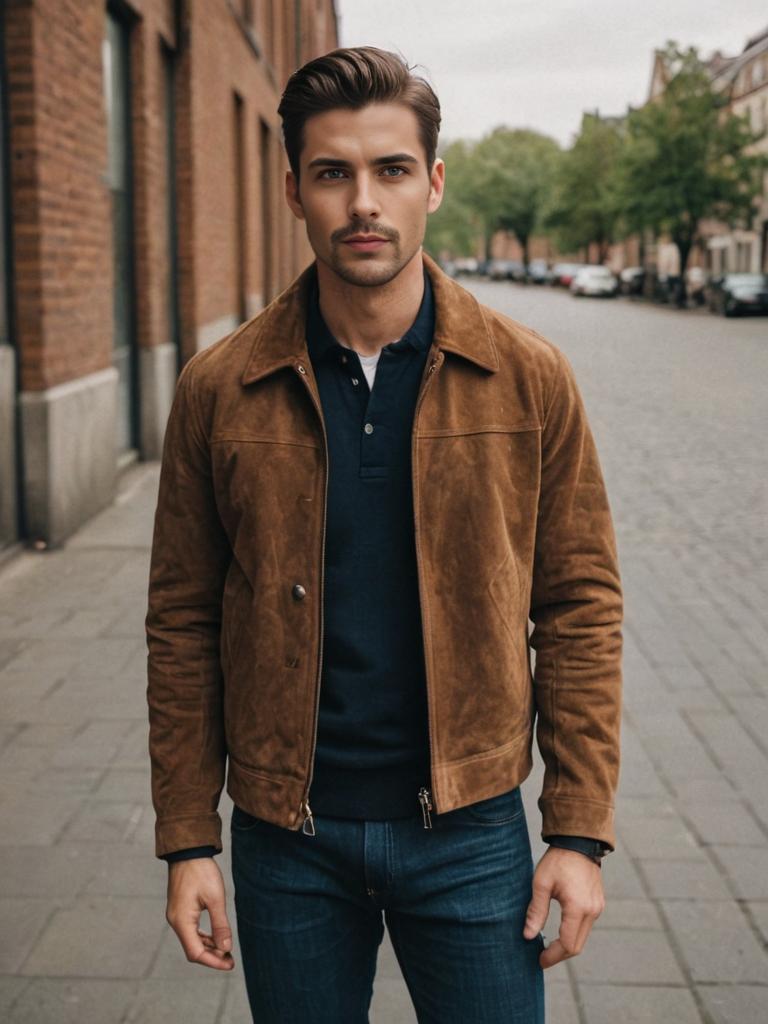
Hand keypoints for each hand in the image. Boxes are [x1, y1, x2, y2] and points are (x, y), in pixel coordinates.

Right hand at [166, 857, 234, 969]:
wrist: (189, 851)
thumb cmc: (202, 872)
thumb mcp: (215, 898)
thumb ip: (220, 925)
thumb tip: (226, 948)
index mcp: (182, 921)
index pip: (196, 952)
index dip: (213, 961)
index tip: (230, 964)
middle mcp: (176, 921)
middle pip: (193, 949)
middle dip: (212, 956)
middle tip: (231, 959)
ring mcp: (177, 915)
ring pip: (192, 940)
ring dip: (208, 947)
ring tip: (226, 950)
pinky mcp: (180, 909)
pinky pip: (191, 930)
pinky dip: (204, 936)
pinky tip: (216, 937)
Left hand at [522, 846, 604, 968]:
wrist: (578, 842)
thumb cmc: (557, 861)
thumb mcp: (541, 883)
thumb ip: (536, 911)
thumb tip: (528, 936)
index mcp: (578, 908)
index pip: (567, 944)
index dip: (553, 956)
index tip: (539, 960)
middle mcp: (592, 911)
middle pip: (577, 946)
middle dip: (559, 954)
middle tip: (542, 957)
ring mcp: (598, 908)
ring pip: (583, 937)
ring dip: (567, 944)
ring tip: (548, 945)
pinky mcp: (598, 903)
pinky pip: (586, 926)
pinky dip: (574, 933)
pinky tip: (560, 931)